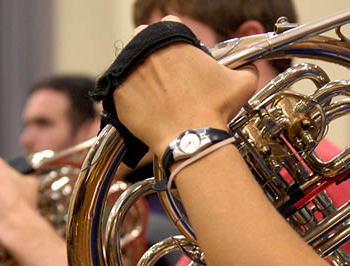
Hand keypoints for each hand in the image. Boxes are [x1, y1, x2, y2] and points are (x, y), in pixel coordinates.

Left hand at [114, 16, 257, 157]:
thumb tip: (248, 65)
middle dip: (151, 54)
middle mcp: (147, 51)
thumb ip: (245, 66)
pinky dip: (128, 98)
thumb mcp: (242, 83)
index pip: (168, 25)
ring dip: (138, 75)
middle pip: (143, 42)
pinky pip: (118, 91)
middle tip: (163, 77)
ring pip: (128, 66)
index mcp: (174, 39)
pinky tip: (144, 108)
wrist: (191, 138)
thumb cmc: (214, 110)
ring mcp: (129, 73)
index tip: (177, 57)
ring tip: (153, 94)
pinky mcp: (118, 96)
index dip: (174, 41)